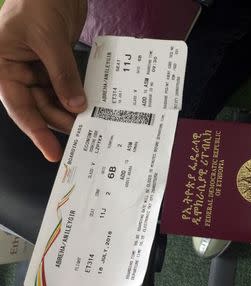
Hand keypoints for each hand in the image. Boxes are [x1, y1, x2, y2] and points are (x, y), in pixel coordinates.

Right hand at [0, 0, 86, 161]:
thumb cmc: (38, 3)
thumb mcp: (49, 41)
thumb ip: (62, 74)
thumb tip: (76, 106)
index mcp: (2, 68)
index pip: (20, 108)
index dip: (37, 132)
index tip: (53, 152)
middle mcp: (17, 73)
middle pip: (39, 107)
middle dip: (61, 121)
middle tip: (84, 135)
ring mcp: (36, 70)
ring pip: (53, 100)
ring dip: (71, 111)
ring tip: (90, 123)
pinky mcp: (54, 65)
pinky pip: (64, 87)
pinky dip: (76, 96)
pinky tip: (89, 106)